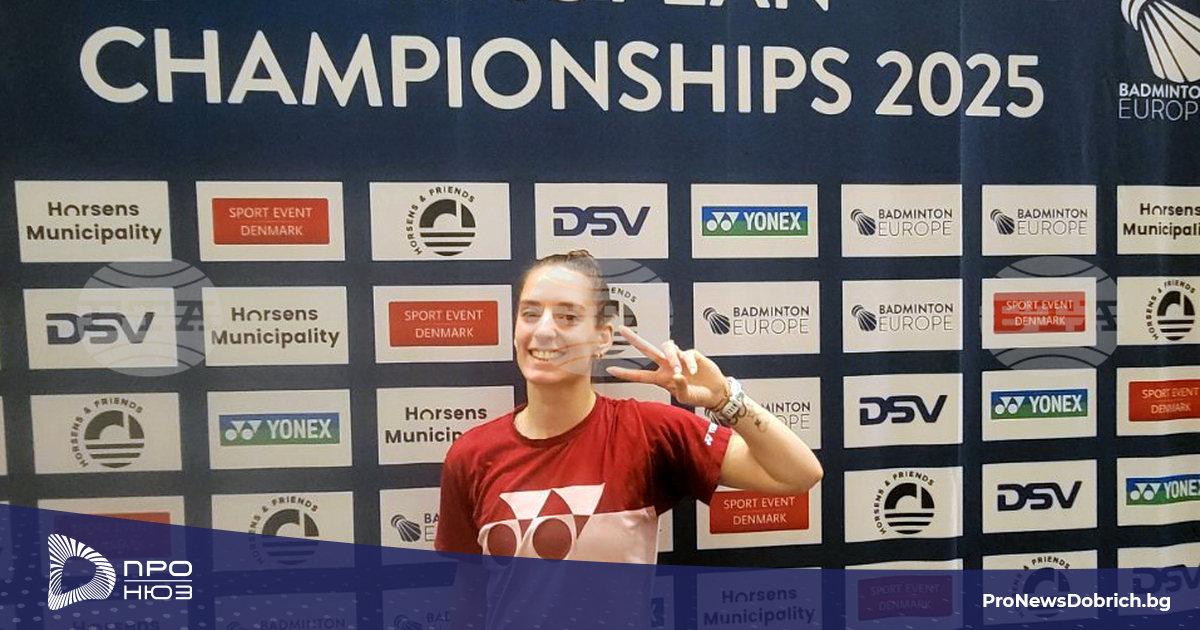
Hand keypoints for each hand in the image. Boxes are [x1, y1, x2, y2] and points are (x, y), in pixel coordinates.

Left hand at [605, 326, 727, 408]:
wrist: (715, 392)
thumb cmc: (698, 395)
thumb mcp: (687, 398)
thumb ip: (680, 388)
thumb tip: (676, 374)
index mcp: (661, 379)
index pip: (640, 375)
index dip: (625, 373)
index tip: (610, 369)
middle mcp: (667, 366)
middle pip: (648, 350)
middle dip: (634, 339)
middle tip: (622, 330)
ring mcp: (678, 359)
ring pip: (667, 348)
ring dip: (671, 357)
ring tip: (678, 369)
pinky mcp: (691, 354)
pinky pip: (686, 354)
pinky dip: (689, 363)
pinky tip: (693, 372)